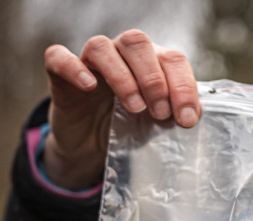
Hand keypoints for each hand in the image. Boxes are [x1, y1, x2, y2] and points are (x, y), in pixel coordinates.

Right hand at [42, 29, 201, 189]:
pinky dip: (74, 68)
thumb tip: (194, 112)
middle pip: (137, 42)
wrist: (90, 146)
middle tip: (159, 113)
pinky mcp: (60, 75)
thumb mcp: (156, 123)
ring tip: (134, 107)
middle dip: (154, 80)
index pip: (172, 59)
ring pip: (101, 46)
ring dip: (122, 76)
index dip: (183, 87)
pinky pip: (59, 57)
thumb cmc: (128, 127)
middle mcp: (121, 53)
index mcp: (151, 61)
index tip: (186, 119)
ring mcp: (89, 61)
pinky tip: (90, 86)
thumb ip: (175, 114)